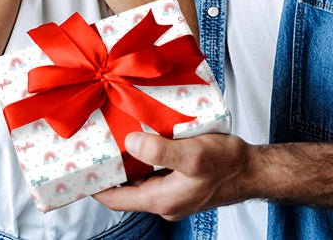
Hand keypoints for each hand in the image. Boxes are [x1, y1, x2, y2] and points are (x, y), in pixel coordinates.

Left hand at [95, 132, 254, 220]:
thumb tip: (130, 143)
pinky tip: (146, 135)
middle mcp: (164, 199)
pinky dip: (147, 155)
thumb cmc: (227, 165)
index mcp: (161, 199)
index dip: (96, 185)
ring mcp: (174, 190)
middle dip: (110, 169)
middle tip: (95, 144)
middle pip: (126, 188)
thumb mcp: (192, 155)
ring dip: (129, 159)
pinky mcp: (183, 179)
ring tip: (114, 135)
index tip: (78, 169)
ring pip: (141, 176)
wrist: (253, 170)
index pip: (116, 199)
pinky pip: (157, 169)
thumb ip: (160, 151)